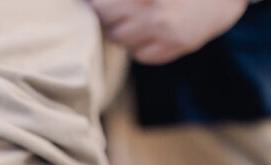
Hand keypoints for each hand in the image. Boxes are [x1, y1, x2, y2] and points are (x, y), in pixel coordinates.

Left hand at [89, 0, 247, 64]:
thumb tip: (94, 4)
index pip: (99, 6)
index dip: (97, 4)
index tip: (98, 3)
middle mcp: (151, 8)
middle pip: (105, 21)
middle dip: (108, 14)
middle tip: (120, 7)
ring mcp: (164, 28)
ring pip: (120, 40)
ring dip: (123, 29)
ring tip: (140, 16)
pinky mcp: (176, 45)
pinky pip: (141, 55)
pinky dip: (141, 45)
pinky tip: (153, 30)